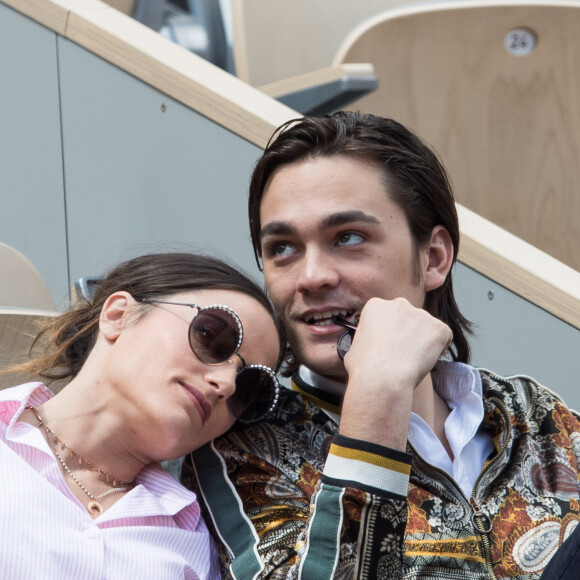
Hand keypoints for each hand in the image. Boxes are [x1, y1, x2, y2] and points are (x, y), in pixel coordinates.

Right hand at [338, 297, 451, 448]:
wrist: (381, 379)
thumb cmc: (363, 368)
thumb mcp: (354, 346)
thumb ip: (367, 339)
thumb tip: (370, 347)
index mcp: (376, 305)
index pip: (388, 316)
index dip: (389, 334)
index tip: (388, 348)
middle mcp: (399, 304)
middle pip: (408, 318)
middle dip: (407, 333)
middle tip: (402, 354)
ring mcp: (421, 314)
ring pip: (426, 328)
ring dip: (422, 342)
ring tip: (412, 361)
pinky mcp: (438, 327)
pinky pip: (443, 337)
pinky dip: (438, 349)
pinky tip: (425, 361)